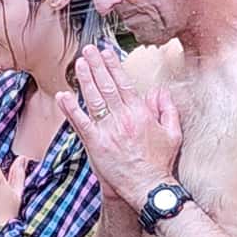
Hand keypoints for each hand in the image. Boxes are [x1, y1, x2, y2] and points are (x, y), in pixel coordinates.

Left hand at [56, 45, 181, 208]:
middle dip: (96, 65)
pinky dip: (70, 108)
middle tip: (88, 50)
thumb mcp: (173, 134)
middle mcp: (124, 118)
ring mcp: (108, 130)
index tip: (106, 52)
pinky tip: (63, 95)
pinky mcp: (95, 143)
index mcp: (141, 114)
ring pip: (93, 99)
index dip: (113, 66)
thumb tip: (160, 91)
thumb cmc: (160, 163)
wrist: (148, 187)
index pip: (124, 84)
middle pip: (107, 86)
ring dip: (85, 79)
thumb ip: (167, 110)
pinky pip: (80, 122)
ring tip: (79, 63)